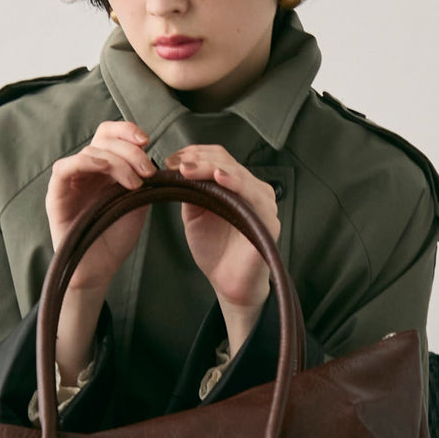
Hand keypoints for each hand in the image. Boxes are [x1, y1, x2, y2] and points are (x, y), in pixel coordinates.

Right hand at [47, 120, 155, 292]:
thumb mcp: (138, 201)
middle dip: (130, 150)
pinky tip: (109, 174)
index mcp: (103, 167)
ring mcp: (70, 180)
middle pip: (103, 138)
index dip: (127, 130)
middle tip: (148, 171)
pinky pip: (65, 167)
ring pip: (90, 152)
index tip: (147, 141)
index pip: (110, 134)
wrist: (100, 267)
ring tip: (135, 184)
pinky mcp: (56, 194)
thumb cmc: (116, 236)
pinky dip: (89, 163)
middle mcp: (85, 169)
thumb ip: (143, 177)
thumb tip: (154, 158)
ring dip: (118, 162)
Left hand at [165, 145, 279, 349]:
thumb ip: (191, 192)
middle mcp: (251, 190)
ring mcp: (262, 203)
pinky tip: (219, 179)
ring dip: (210, 168)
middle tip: (176, 164)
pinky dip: (236, 183)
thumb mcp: (195, 216)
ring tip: (188, 169)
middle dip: (197, 159)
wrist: (228, 284)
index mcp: (236, 186)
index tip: (171, 161)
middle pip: (226, 161)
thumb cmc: (216, 253)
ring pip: (237, 173)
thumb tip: (177, 170)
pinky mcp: (267, 219)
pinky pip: (253, 194)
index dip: (194, 154)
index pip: (218, 158)